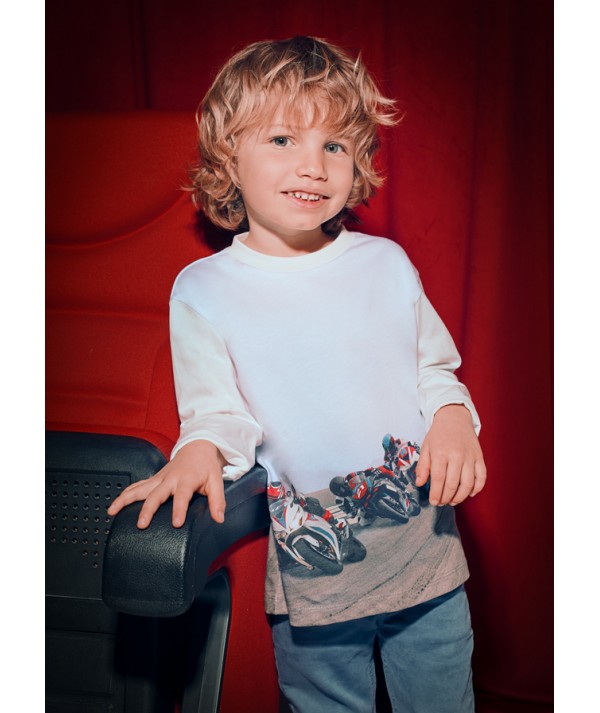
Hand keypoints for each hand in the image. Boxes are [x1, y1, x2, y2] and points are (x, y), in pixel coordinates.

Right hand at [107, 440, 226, 528]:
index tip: (176, 523)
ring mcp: (159, 478)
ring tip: (113, 512)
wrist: (197, 447)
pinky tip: (114, 506)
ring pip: (140, 488)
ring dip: (126, 499)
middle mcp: (170, 478)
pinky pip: (137, 486)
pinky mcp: (154, 479)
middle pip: (156, 494)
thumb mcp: (217, 481)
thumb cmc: (206, 466)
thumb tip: (219, 519)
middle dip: (148, 509)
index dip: (179, 509)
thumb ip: (217, 500)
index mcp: (187, 479)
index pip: (182, 495)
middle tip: (141, 524)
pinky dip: (125, 495)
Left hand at [415, 404, 486, 506]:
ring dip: (460, 497)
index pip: (438, 479)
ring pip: (468, 484)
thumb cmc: (439, 434)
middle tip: (441, 502)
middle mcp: (457, 455)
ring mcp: (470, 457)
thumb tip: (420, 483)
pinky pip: (481, 477)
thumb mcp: (426, 447)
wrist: (455, 418)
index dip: (436, 494)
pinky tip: (468, 493)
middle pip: (453, 484)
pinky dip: (476, 488)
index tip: (433, 502)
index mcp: (441, 452)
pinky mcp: (480, 457)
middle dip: (446, 497)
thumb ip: (422, 466)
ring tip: (452, 501)